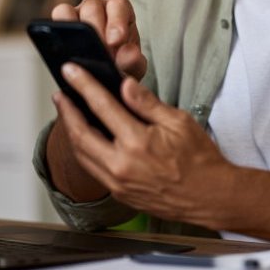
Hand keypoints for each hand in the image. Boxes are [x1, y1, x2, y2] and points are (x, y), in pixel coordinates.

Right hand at [51, 0, 146, 80]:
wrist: (107, 73)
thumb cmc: (122, 64)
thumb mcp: (133, 67)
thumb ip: (133, 62)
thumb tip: (128, 54)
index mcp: (120, 10)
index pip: (118, 6)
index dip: (116, 21)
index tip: (116, 41)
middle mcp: (98, 6)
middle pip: (92, 7)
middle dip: (95, 30)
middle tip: (98, 52)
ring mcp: (77, 12)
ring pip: (69, 10)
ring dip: (74, 30)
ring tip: (80, 53)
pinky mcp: (62, 22)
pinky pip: (56, 18)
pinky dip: (57, 30)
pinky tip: (64, 51)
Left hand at [53, 62, 234, 224]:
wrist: (210, 198)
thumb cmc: (200, 160)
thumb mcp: (179, 122)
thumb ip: (147, 103)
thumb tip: (125, 84)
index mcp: (137, 143)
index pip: (101, 106)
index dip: (83, 85)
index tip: (70, 71)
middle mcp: (122, 165)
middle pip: (80, 134)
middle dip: (66, 111)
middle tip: (59, 94)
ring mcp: (118, 183)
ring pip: (82, 155)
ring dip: (71, 132)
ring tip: (67, 113)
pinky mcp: (120, 194)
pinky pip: (93, 169)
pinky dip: (84, 151)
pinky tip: (85, 138)